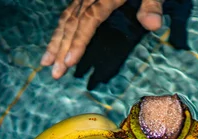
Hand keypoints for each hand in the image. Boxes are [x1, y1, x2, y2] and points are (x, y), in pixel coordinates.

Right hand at [40, 0, 163, 78]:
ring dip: (55, 41)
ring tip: (45, 62)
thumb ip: (152, 6)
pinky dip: (60, 29)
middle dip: (61, 49)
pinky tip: (55, 42)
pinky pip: (69, 13)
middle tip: (54, 73)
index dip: (78, 42)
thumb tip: (153, 25)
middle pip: (72, 24)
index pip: (88, 21)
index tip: (70, 61)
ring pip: (66, 19)